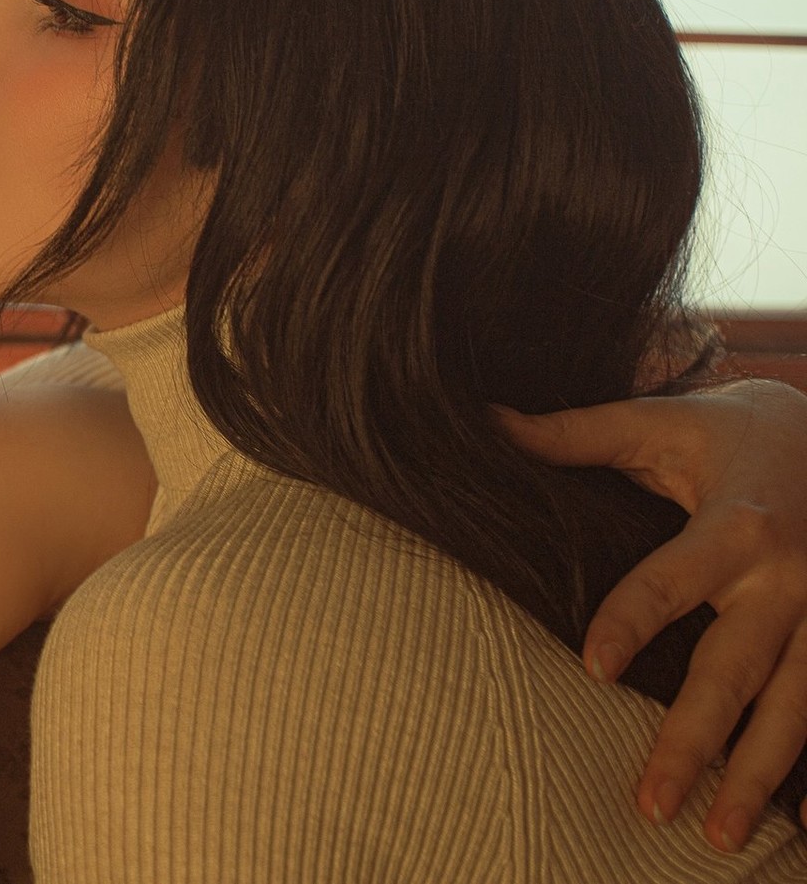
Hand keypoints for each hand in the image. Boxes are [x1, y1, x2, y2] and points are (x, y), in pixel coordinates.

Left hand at [502, 379, 806, 846]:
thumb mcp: (659, 423)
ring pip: (795, 710)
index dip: (632, 620)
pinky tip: (778, 818)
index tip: (593, 668)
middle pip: (737, 670)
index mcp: (738, 524)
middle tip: (651, 803)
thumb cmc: (732, 432)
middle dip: (695, 739)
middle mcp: (791, 580)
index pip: (674, 579)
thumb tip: (484, 422)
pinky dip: (803, 766)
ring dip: (756, 776)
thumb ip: (575, 433)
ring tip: (715, 835)